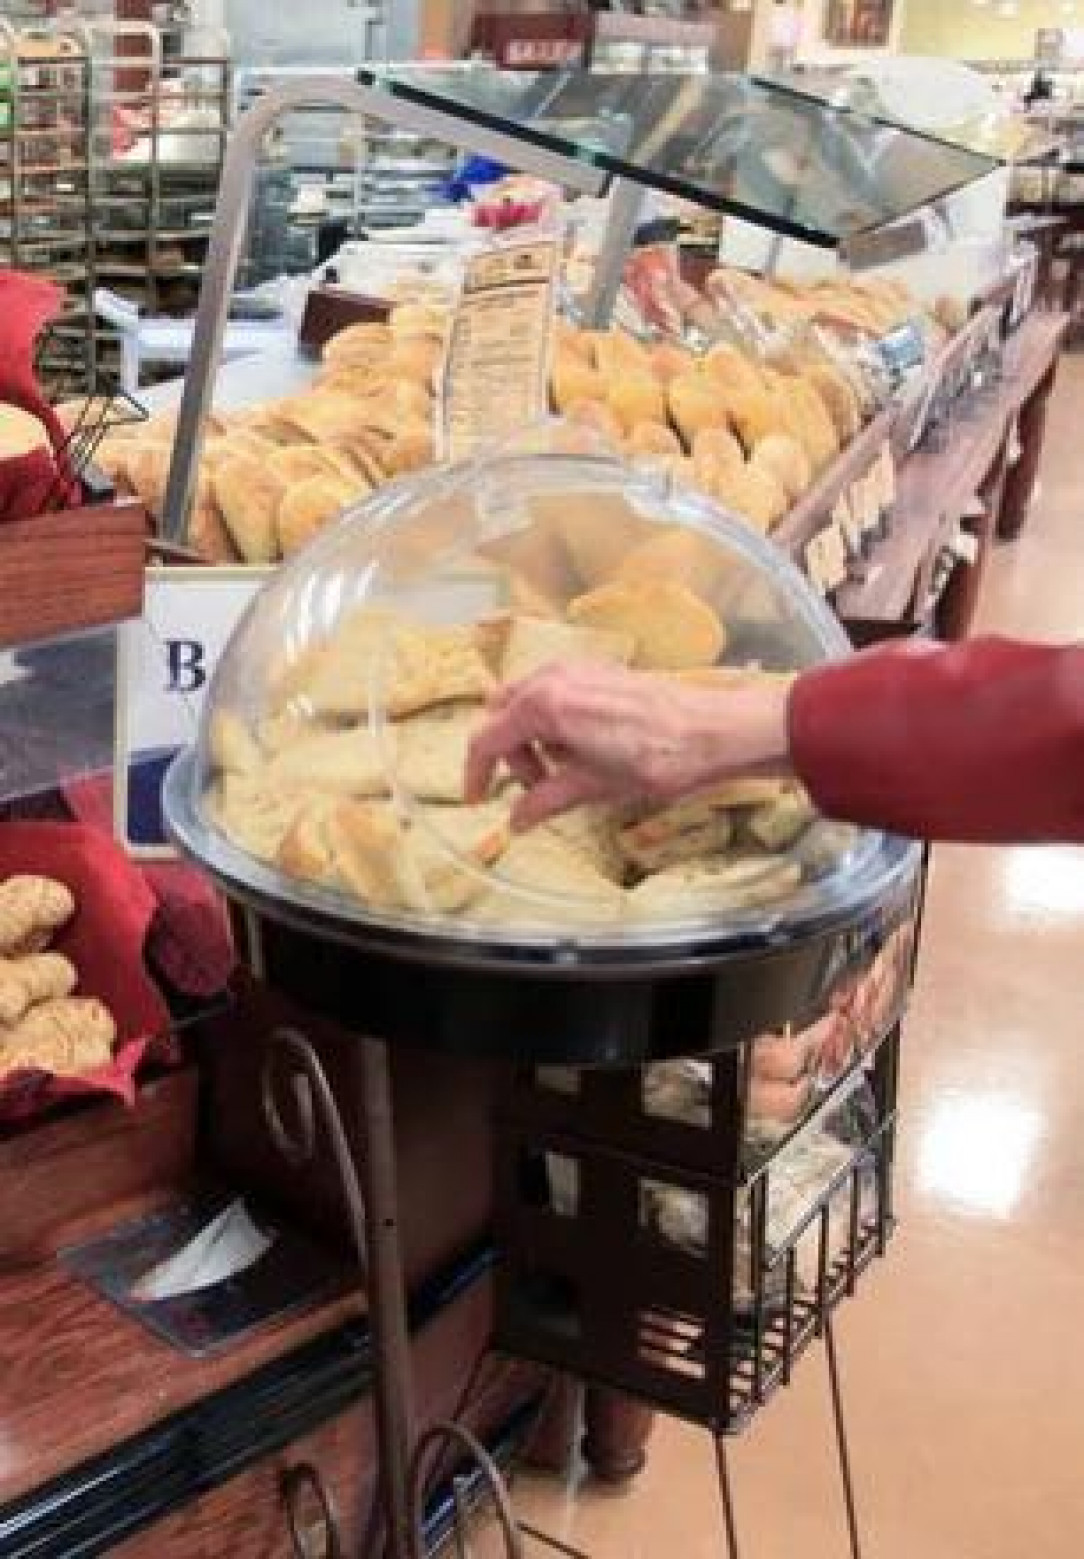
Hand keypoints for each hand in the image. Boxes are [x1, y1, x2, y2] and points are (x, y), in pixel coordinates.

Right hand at [465, 661, 793, 831]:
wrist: (716, 732)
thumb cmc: (660, 757)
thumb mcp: (594, 787)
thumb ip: (546, 800)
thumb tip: (517, 819)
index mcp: (544, 705)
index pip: (487, 738)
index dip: (477, 773)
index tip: (479, 797)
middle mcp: (554, 677)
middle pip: (503, 714)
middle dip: (508, 753)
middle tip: (531, 788)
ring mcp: (578, 668)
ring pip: (528, 701)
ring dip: (531, 736)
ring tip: (562, 772)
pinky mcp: (601, 671)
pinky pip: (557, 692)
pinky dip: (554, 720)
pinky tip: (583, 750)